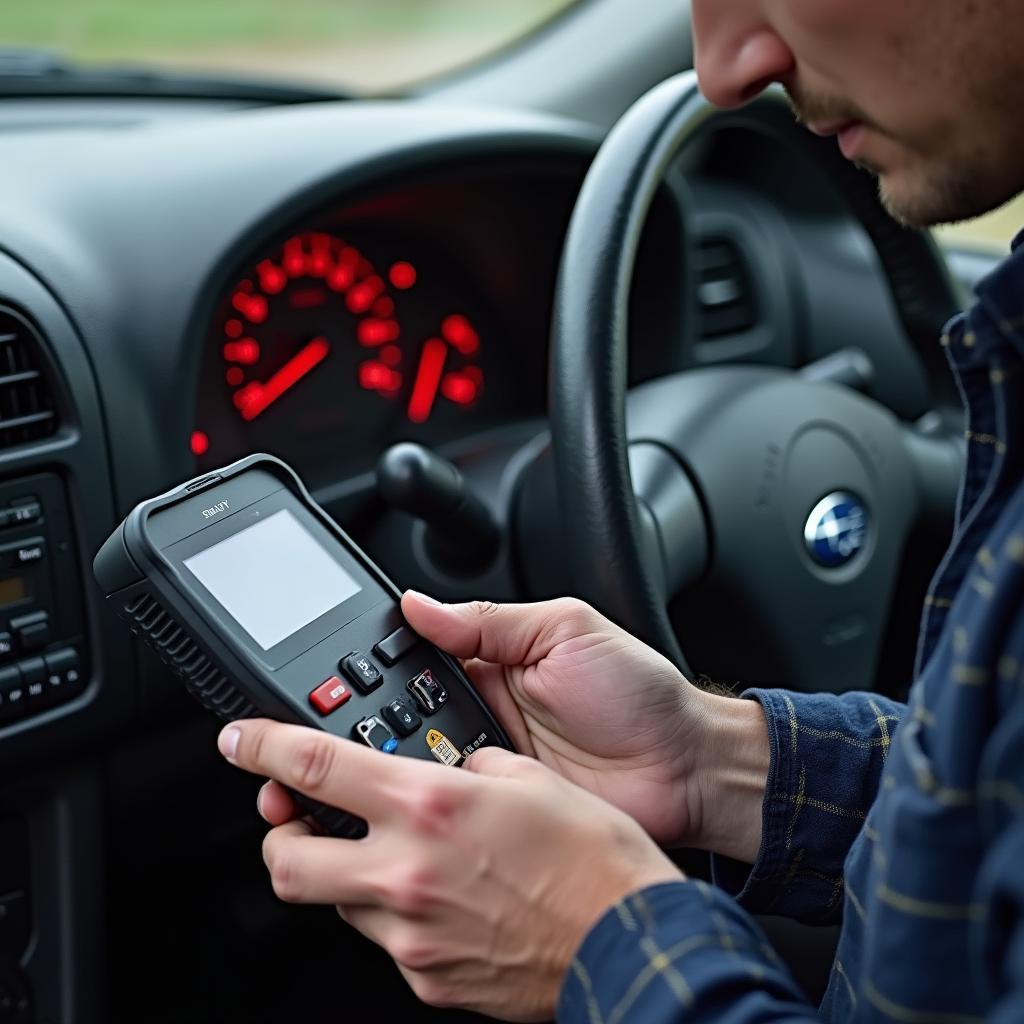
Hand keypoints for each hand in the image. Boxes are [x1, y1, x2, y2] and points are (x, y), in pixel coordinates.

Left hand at [219, 720, 682, 1021]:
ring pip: (338, 904)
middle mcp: (408, 872)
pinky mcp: (430, 978)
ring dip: (348, 875)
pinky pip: (388, 941)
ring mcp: (414, 934)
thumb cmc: (592, 856)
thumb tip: (446, 769)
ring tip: (389, 857)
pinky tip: (438, 900)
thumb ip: (468, 766)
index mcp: (429, 807)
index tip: (238, 740)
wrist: (628, 939)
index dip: (261, 747)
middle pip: (288, 862)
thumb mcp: (528, 777)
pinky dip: (397, 914)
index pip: (313, 770)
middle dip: (278, 839)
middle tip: (295, 822)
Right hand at [399, 593, 767, 854]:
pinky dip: (437, 798)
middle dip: (379, 714)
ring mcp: (490, 761)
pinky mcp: (500, 807)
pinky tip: (426, 793)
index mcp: (493, 658)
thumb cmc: (641, 694)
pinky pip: (453, 801)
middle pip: (406, 709)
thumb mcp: (566, 629)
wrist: (688, 770)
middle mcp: (483, 708)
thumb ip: (491, 618)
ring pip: (420, 758)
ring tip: (399, 752)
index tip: (347, 669)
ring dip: (407, 756)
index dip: (383, 659)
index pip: (417, 654)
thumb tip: (420, 602)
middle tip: (365, 718)